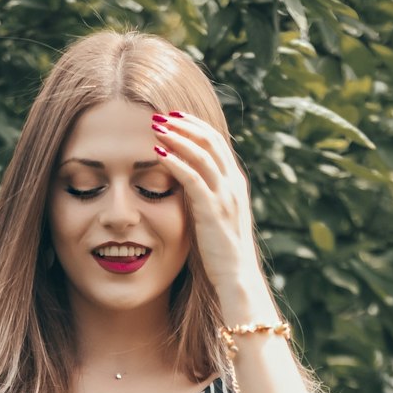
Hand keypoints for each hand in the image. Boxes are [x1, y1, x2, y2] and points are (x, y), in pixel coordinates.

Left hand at [150, 109, 272, 317]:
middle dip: (185, 124)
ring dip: (177, 137)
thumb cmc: (221, 251)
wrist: (236, 277)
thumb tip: (185, 182)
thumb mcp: (215, 216)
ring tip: (155, 127)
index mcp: (235, 183)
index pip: (217, 142)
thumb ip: (205, 195)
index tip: (174, 117)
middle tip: (161, 115)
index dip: (195, 126)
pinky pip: (193, 178)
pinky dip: (175, 162)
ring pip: (202, 153)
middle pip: (211, 140)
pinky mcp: (212, 210)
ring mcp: (225, 196)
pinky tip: (158, 154)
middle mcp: (233, 184)